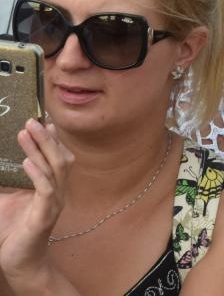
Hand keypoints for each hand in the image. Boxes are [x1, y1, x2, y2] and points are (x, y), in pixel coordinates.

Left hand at [0, 121, 75, 287]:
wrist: (19, 261)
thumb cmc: (12, 232)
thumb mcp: (7, 200)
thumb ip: (6, 183)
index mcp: (50, 186)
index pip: (57, 157)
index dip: (52, 139)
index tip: (43, 120)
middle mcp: (57, 191)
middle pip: (59, 157)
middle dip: (46, 138)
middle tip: (32, 121)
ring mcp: (53, 203)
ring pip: (56, 169)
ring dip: (42, 149)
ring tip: (28, 133)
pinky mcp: (44, 216)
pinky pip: (46, 190)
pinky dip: (38, 174)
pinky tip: (27, 162)